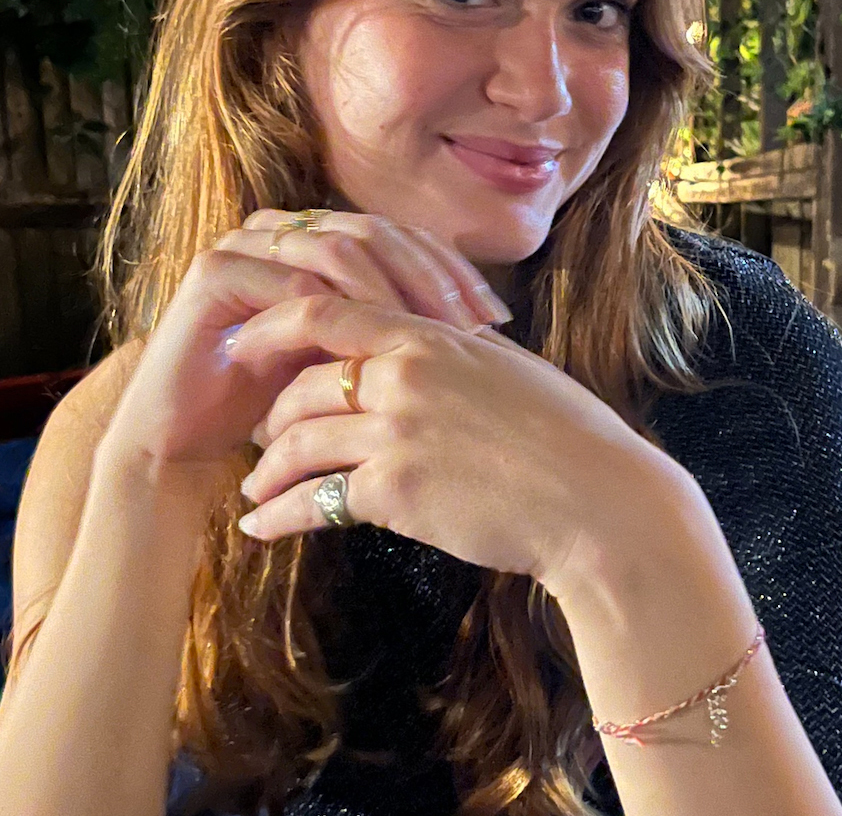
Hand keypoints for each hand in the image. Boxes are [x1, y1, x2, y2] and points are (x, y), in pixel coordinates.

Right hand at [99, 212, 509, 472]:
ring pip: (339, 249)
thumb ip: (397, 329)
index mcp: (312, 237)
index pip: (397, 235)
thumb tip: (485, 326)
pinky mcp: (214, 271)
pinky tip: (377, 348)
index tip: (494, 316)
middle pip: (374, 231)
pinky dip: (340, 313)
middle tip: (473, 322)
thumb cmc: (272, 409)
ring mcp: (243, 243)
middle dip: (430, 276)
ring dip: (395, 291)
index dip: (447, 269)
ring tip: (434, 334)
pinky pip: (292, 282)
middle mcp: (278, 229)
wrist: (183, 445)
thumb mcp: (349, 361)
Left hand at [228, 295, 679, 588]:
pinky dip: (279, 517)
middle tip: (256, 435)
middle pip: (302, 385)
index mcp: (430, 335)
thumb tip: (428, 336)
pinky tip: (260, 530)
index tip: (243, 344)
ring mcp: (397, 432)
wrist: (597, 498)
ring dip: (267, 471)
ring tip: (255, 492)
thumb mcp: (505, 367)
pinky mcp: (396, 492)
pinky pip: (315, 501)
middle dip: (267, 414)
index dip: (270, 325)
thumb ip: (453, 350)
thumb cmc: (566, 435)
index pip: (324, 310)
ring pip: (299, 443)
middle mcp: (404, 375)